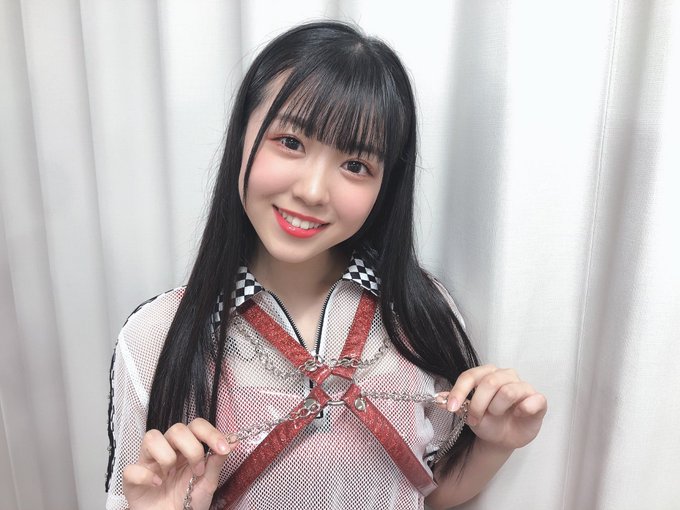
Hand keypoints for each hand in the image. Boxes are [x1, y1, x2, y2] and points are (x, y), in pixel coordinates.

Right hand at [123, 418, 237, 509]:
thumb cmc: (188, 501)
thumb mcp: (208, 483)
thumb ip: (217, 462)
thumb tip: (234, 440)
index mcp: (186, 447)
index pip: (197, 425)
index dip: (210, 433)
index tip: (223, 448)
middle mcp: (167, 449)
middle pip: (176, 428)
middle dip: (192, 448)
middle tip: (197, 470)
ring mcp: (148, 462)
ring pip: (151, 437)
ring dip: (166, 457)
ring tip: (171, 476)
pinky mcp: (132, 479)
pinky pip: (132, 468)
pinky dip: (146, 476)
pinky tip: (156, 485)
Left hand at [437, 364, 546, 450]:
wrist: (503, 438)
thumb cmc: (487, 421)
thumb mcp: (468, 414)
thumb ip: (456, 404)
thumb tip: (439, 399)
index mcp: (487, 373)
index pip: (471, 376)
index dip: (460, 391)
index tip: (451, 407)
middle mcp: (505, 375)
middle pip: (489, 382)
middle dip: (478, 405)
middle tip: (474, 419)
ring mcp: (523, 386)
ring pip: (508, 391)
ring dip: (497, 409)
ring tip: (496, 416)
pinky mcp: (538, 399)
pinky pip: (533, 400)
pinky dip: (523, 409)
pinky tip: (518, 415)